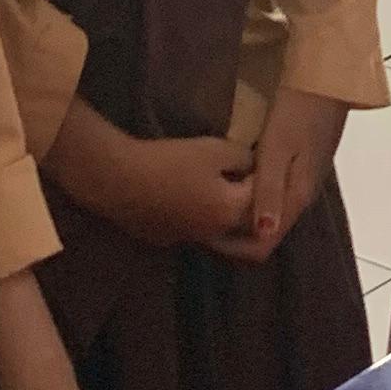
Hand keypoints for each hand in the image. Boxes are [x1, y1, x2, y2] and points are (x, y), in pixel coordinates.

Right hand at [51, 103, 256, 251]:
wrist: (119, 181)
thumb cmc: (170, 162)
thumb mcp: (214, 149)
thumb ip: (242, 157)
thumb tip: (254, 163)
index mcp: (232, 210)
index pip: (264, 196)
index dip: (268, 178)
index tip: (271, 164)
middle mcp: (217, 232)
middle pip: (249, 226)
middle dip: (258, 206)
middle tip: (257, 184)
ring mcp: (192, 240)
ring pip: (224, 235)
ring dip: (233, 219)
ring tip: (230, 194)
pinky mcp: (169, 239)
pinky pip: (199, 232)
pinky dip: (207, 220)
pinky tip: (197, 202)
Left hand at [214, 87, 345, 264]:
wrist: (327, 77)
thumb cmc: (297, 109)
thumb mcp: (277, 148)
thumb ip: (269, 191)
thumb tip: (262, 234)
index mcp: (297, 197)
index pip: (264, 244)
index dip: (232, 246)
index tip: (202, 232)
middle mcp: (302, 197)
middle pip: (266, 232)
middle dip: (233, 232)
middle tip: (201, 215)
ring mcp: (303, 180)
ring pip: (270, 213)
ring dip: (241, 213)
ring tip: (212, 198)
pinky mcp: (301, 166)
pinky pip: (273, 195)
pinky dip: (251, 195)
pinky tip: (233, 180)